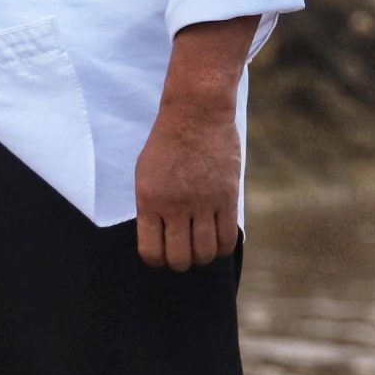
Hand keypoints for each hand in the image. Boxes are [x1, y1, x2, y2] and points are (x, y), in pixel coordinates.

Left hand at [132, 96, 241, 271]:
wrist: (196, 112)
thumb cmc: (168, 141)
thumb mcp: (145, 174)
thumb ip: (150, 206)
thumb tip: (158, 236)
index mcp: (150, 201)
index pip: (151, 252)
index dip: (158, 261)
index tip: (163, 255)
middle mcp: (176, 206)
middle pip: (180, 258)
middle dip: (181, 262)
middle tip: (185, 252)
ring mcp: (203, 202)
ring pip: (205, 252)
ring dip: (203, 256)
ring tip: (203, 246)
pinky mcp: (227, 196)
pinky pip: (228, 237)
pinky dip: (225, 247)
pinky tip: (220, 240)